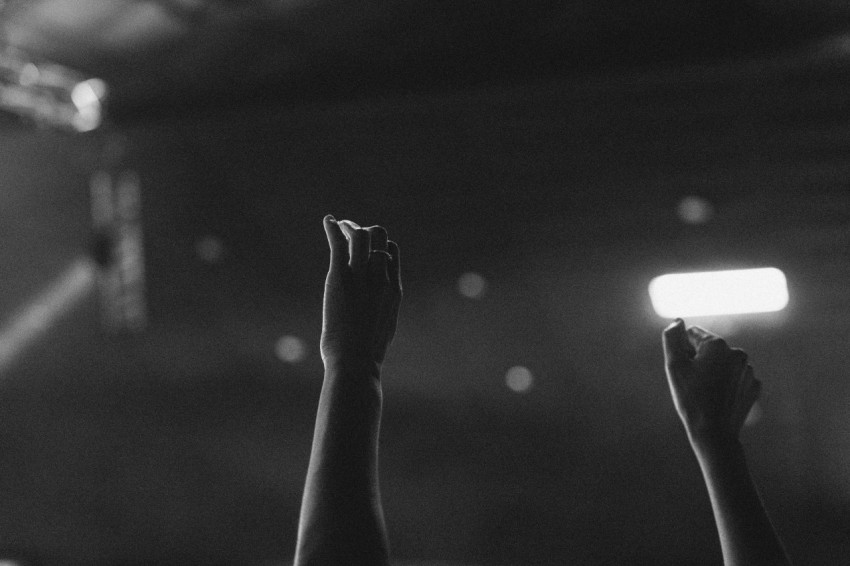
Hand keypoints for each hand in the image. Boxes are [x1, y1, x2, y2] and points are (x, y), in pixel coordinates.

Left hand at [320, 215, 401, 367]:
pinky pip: (338, 244)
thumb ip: (381, 312)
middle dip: (366, 231)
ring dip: (349, 227)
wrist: (356, 361)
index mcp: (393, 289)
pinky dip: (333, 229)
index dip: (379, 244)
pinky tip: (328, 221)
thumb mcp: (382, 329)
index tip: (367, 248)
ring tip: (339, 227)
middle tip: (351, 232)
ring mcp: (361, 276)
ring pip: (360, 236)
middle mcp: (381, 278)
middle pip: (379, 237)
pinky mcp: (340, 278)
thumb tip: (374, 319)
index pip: (392, 251)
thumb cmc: (366, 354)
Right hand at [662, 320, 760, 445]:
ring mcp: (749, 371)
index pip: (693, 335)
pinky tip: (719, 400)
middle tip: (693, 385)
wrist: (714, 433)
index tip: (685, 372)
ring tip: (706, 395)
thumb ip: (672, 338)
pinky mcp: (754, 386)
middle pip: (709, 349)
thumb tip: (677, 321)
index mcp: (718, 345)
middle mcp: (738, 353)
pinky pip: (735, 379)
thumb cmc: (691, 398)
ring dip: (713, 373)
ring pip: (723, 364)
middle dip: (699, 361)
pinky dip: (726, 385)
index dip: (683, 353)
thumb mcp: (674, 366)